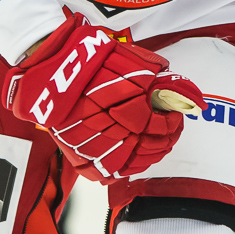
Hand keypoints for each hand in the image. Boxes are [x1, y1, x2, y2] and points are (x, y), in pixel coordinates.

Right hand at [4, 14, 205, 181]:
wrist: (51, 68)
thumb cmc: (90, 60)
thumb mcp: (132, 61)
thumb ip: (159, 79)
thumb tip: (182, 93)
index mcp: (127, 110)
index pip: (162, 126)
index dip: (173, 121)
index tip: (175, 113)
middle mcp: (111, 134)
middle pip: (150, 147)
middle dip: (166, 138)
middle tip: (171, 128)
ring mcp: (93, 148)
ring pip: (132, 164)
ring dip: (150, 154)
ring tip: (157, 142)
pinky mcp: (78, 156)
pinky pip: (108, 173)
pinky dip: (126, 167)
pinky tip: (134, 156)